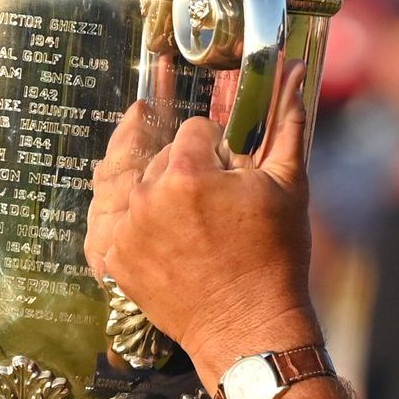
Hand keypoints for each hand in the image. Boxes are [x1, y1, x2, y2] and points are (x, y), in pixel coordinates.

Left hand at [94, 65, 320, 383]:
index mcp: (186, 172)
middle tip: (214, 200)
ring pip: (130, 183)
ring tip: (179, 203)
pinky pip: (106, 219)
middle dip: (184, 168)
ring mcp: (123, 231)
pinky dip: (122, 216)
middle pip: (159, 155)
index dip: (215, 146)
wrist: (250, 328)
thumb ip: (286, 123)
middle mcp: (145, 197)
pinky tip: (145, 220)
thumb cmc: (275, 260)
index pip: (193, 131)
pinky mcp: (112, 260)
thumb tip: (292, 70)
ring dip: (152, 186)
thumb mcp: (289, 186)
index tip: (231, 170)